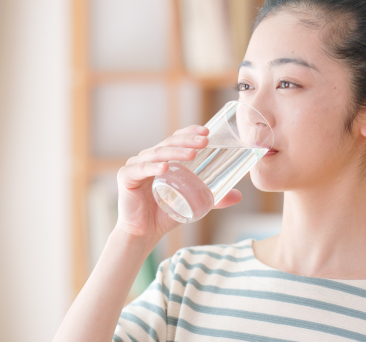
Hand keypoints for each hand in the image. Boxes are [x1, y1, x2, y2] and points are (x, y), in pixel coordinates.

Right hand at [114, 125, 242, 238]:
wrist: (144, 233)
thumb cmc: (165, 213)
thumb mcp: (194, 201)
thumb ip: (214, 198)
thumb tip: (238, 196)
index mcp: (163, 158)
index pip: (176, 139)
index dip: (189, 133)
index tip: (206, 131)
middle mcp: (148, 158)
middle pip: (168, 144)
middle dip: (187, 141)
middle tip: (204, 141)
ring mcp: (136, 166)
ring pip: (157, 154)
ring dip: (175, 152)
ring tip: (192, 154)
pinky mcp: (126, 178)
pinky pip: (141, 170)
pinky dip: (153, 166)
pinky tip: (165, 167)